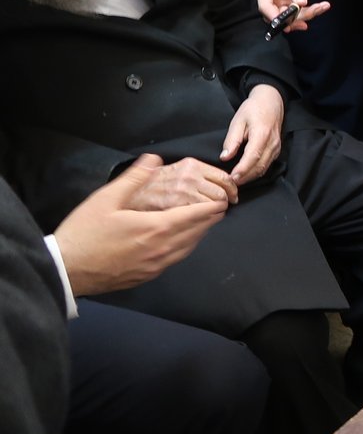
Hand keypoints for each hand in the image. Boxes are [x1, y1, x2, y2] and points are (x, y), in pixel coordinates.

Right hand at [55, 154, 227, 295]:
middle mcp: (163, 249)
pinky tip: (183, 242)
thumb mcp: (106, 199)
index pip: (196, 216)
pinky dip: (186, 247)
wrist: (68, 270)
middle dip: (210, 219)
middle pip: (197, 232)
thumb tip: (153, 158)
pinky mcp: (148, 276)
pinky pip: (176, 259)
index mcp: (157, 227)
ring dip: (200, 234)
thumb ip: (134, 178)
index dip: (212, 207)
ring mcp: (157, 265)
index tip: (224, 200)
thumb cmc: (85, 233)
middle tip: (220, 208)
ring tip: (206, 223)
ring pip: (189, 248)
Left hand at [221, 84, 284, 184]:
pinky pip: (267, 165)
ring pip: (264, 168)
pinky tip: (246, 174)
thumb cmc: (253, 108)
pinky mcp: (277, 150)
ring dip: (251, 177)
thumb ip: (232, 139)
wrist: (271, 101)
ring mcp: (276, 147)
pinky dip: (257, 172)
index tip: (231, 178)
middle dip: (245, 177)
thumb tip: (225, 157)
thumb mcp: (238, 120)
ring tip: (237, 181)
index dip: (242, 170)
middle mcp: (272, 143)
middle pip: (260, 166)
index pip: (252, 157)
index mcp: (262, 134)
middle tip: (230, 184)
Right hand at [252, 0, 331, 27]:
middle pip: (277, 15)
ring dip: (305, 16)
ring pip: (289, 17)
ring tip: (320, 7)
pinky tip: (322, 6)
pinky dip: (311, 12)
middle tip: (309, 15)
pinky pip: (299, 13)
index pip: (264, 5)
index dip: (275, 16)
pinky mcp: (291, 2)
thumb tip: (299, 3)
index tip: (288, 22)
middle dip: (293, 19)